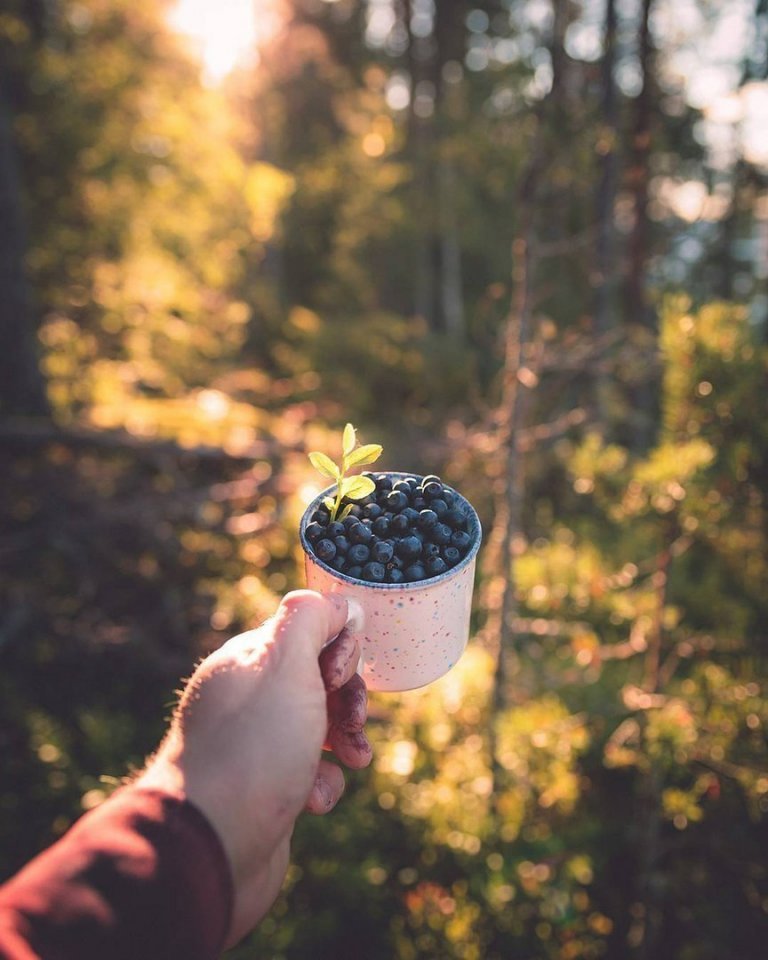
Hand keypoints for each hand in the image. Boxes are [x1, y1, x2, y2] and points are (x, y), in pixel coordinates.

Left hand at [137, 590, 371, 944]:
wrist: (213, 845)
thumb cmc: (254, 748)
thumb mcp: (287, 663)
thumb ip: (311, 619)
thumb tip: (334, 601)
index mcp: (247, 660)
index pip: (305, 631)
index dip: (336, 648)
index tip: (337, 673)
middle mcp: (245, 699)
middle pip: (316, 679)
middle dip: (347, 697)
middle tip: (351, 720)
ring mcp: (253, 746)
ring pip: (317, 727)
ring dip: (344, 740)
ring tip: (353, 760)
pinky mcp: (262, 791)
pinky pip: (306, 773)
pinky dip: (321, 782)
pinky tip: (312, 798)